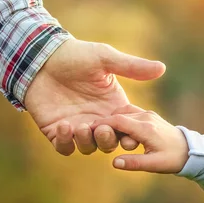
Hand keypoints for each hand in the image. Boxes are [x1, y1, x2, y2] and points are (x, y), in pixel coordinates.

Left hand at [24, 39, 165, 155]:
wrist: (41, 58)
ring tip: (82, 126)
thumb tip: (162, 68)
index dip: (133, 133)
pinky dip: (66, 142)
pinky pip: (64, 147)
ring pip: (89, 148)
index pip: (129, 126)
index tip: (133, 133)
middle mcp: (97, 119)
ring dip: (88, 141)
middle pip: (111, 142)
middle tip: (103, 128)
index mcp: (113, 105)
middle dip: (109, 139)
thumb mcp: (105, 58)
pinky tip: (64, 126)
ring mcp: (77, 126)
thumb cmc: (75, 55)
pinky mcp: (56, 130)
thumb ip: (132, 67)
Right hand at [90, 105, 188, 172]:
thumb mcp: (155, 165)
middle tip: (94, 135)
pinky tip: (117, 131)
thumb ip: (134, 163)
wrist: (191, 150)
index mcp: (146, 128)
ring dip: (113, 122)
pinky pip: (129, 113)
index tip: (87, 129)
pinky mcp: (148, 115)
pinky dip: (120, 119)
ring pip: (123, 112)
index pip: (118, 121)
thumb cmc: (173, 159)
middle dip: (105, 124)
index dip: (101, 125)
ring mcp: (148, 114)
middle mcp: (146, 117)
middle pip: (118, 115)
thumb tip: (114, 163)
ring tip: (109, 136)